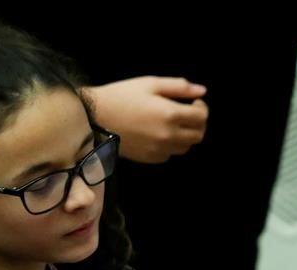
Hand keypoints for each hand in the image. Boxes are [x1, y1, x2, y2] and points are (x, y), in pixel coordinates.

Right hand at [85, 77, 208, 162]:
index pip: (202, 117)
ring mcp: (161, 149)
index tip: (195, 102)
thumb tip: (201, 90)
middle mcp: (169, 135)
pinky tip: (160, 134)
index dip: (202, 108)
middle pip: (198, 134)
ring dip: (186, 135)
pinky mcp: (151, 158)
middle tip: (188, 113)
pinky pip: (170, 154)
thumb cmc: (121, 96)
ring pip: (186, 146)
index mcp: (171, 114)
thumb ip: (178, 87)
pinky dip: (171, 145)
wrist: (94, 117)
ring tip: (174, 124)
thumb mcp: (149, 83)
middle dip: (198, 123)